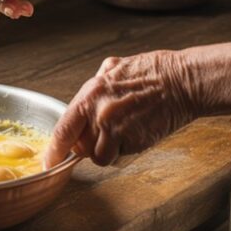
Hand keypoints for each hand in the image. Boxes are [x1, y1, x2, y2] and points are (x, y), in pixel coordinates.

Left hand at [44, 51, 197, 167]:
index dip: (54, 150)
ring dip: (108, 149)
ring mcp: (116, 129)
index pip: (63, 130)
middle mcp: (99, 113)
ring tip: (125, 128)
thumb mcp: (113, 68)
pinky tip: (137, 131)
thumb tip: (86, 100)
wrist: (181, 81)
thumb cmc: (151, 72)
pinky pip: (119, 157)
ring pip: (99, 156)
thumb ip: (94, 86)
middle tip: (106, 130)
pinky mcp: (133, 142)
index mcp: (90, 94)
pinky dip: (125, 150)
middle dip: (88, 144)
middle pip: (79, 147)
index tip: (48, 162)